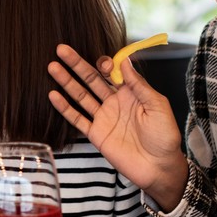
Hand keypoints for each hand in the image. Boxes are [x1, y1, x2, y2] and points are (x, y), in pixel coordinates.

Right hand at [47, 44, 188, 210]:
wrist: (159, 167)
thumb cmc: (164, 136)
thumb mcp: (157, 105)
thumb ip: (139, 84)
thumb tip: (125, 61)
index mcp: (130, 93)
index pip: (112, 72)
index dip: (105, 65)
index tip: (103, 64)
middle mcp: (114, 102)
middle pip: (91, 79)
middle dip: (76, 64)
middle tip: (61, 49)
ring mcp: (103, 117)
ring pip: (81, 95)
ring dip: (66, 81)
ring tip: (52, 67)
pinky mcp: (96, 134)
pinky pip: (77, 118)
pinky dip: (65, 108)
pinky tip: (53, 95)